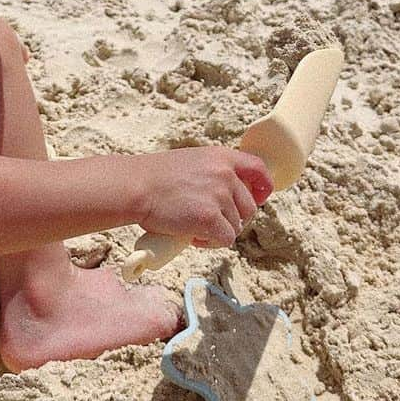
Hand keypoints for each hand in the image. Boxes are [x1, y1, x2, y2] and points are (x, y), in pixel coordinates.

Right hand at [134, 146, 273, 247]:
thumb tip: (230, 193)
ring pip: (237, 226)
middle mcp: (225, 175)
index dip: (263, 187)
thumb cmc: (155, 177)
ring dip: (218, 231)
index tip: (258, 197)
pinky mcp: (210, 219)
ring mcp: (219, 197)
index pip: (259, 169)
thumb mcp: (192, 161)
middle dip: (233, 218)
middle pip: (249, 207)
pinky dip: (211, 243)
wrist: (136, 187)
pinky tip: (193, 237)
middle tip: (210, 221)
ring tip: (194, 228)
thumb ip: (214, 172)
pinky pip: (226, 239)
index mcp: (222, 157)